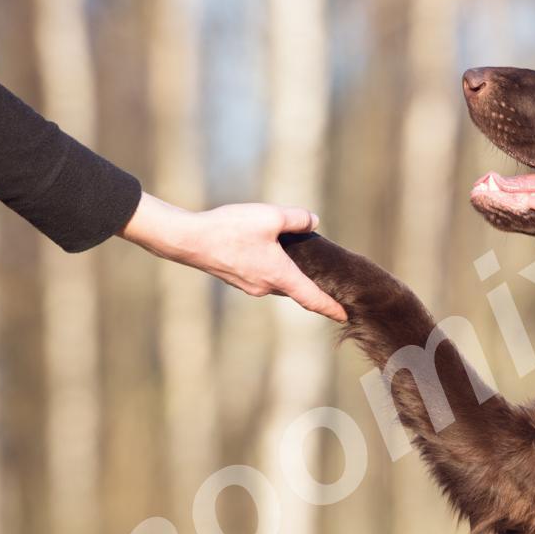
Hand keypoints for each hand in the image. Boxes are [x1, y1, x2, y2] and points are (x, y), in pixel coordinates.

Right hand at [118, 192, 346, 321]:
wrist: (188, 240)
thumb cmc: (229, 229)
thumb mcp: (270, 216)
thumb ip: (297, 219)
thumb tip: (313, 221)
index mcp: (280, 275)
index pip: (312, 298)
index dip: (331, 308)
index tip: (346, 317)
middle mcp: (266, 287)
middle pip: (297, 289)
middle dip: (313, 286)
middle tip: (330, 280)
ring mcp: (250, 286)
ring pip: (279, 282)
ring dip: (291, 274)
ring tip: (301, 260)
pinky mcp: (237, 278)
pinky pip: (263, 276)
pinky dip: (274, 269)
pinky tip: (270, 251)